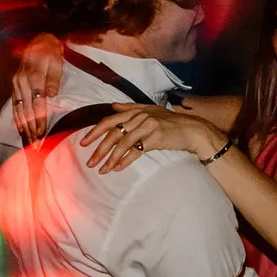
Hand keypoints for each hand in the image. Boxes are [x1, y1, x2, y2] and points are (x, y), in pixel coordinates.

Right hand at [13, 33, 66, 142]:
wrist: (38, 40)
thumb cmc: (51, 52)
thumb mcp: (57, 62)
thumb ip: (53, 79)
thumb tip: (51, 95)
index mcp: (34, 76)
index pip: (37, 103)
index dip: (39, 120)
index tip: (42, 134)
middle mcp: (22, 81)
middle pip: (26, 110)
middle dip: (31, 129)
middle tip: (35, 145)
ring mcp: (16, 83)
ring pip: (19, 109)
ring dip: (24, 127)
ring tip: (29, 142)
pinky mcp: (14, 84)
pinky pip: (14, 104)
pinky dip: (17, 118)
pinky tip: (20, 129)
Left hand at [80, 103, 225, 172]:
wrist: (193, 129)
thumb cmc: (172, 123)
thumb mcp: (151, 111)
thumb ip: (131, 108)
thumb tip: (113, 107)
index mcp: (136, 110)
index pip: (109, 120)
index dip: (95, 131)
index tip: (84, 142)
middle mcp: (140, 116)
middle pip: (113, 133)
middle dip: (99, 149)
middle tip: (90, 162)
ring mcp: (147, 126)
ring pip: (122, 143)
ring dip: (110, 158)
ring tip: (102, 170)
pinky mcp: (155, 138)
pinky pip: (135, 151)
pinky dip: (125, 160)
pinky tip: (117, 168)